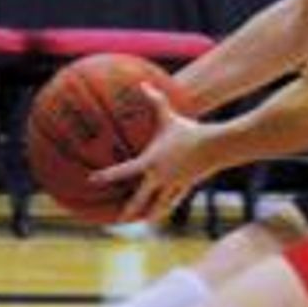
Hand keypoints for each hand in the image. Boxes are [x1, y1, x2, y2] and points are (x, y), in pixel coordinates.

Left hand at [91, 84, 214, 221]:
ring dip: (150, 215)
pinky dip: (167, 207)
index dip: (106, 175)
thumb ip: (155, 100)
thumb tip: (143, 84)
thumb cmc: (190, 130)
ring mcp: (174, 184)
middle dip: (128, 210)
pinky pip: (175, 200)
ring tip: (143, 222)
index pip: (123, 171)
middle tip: (117, 220)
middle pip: (140, 199)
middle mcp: (160, 177)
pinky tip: (163, 212)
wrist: (215, 146)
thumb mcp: (170, 115)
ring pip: (159, 205)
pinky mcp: (187, 186)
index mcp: (150, 162)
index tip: (92, 180)